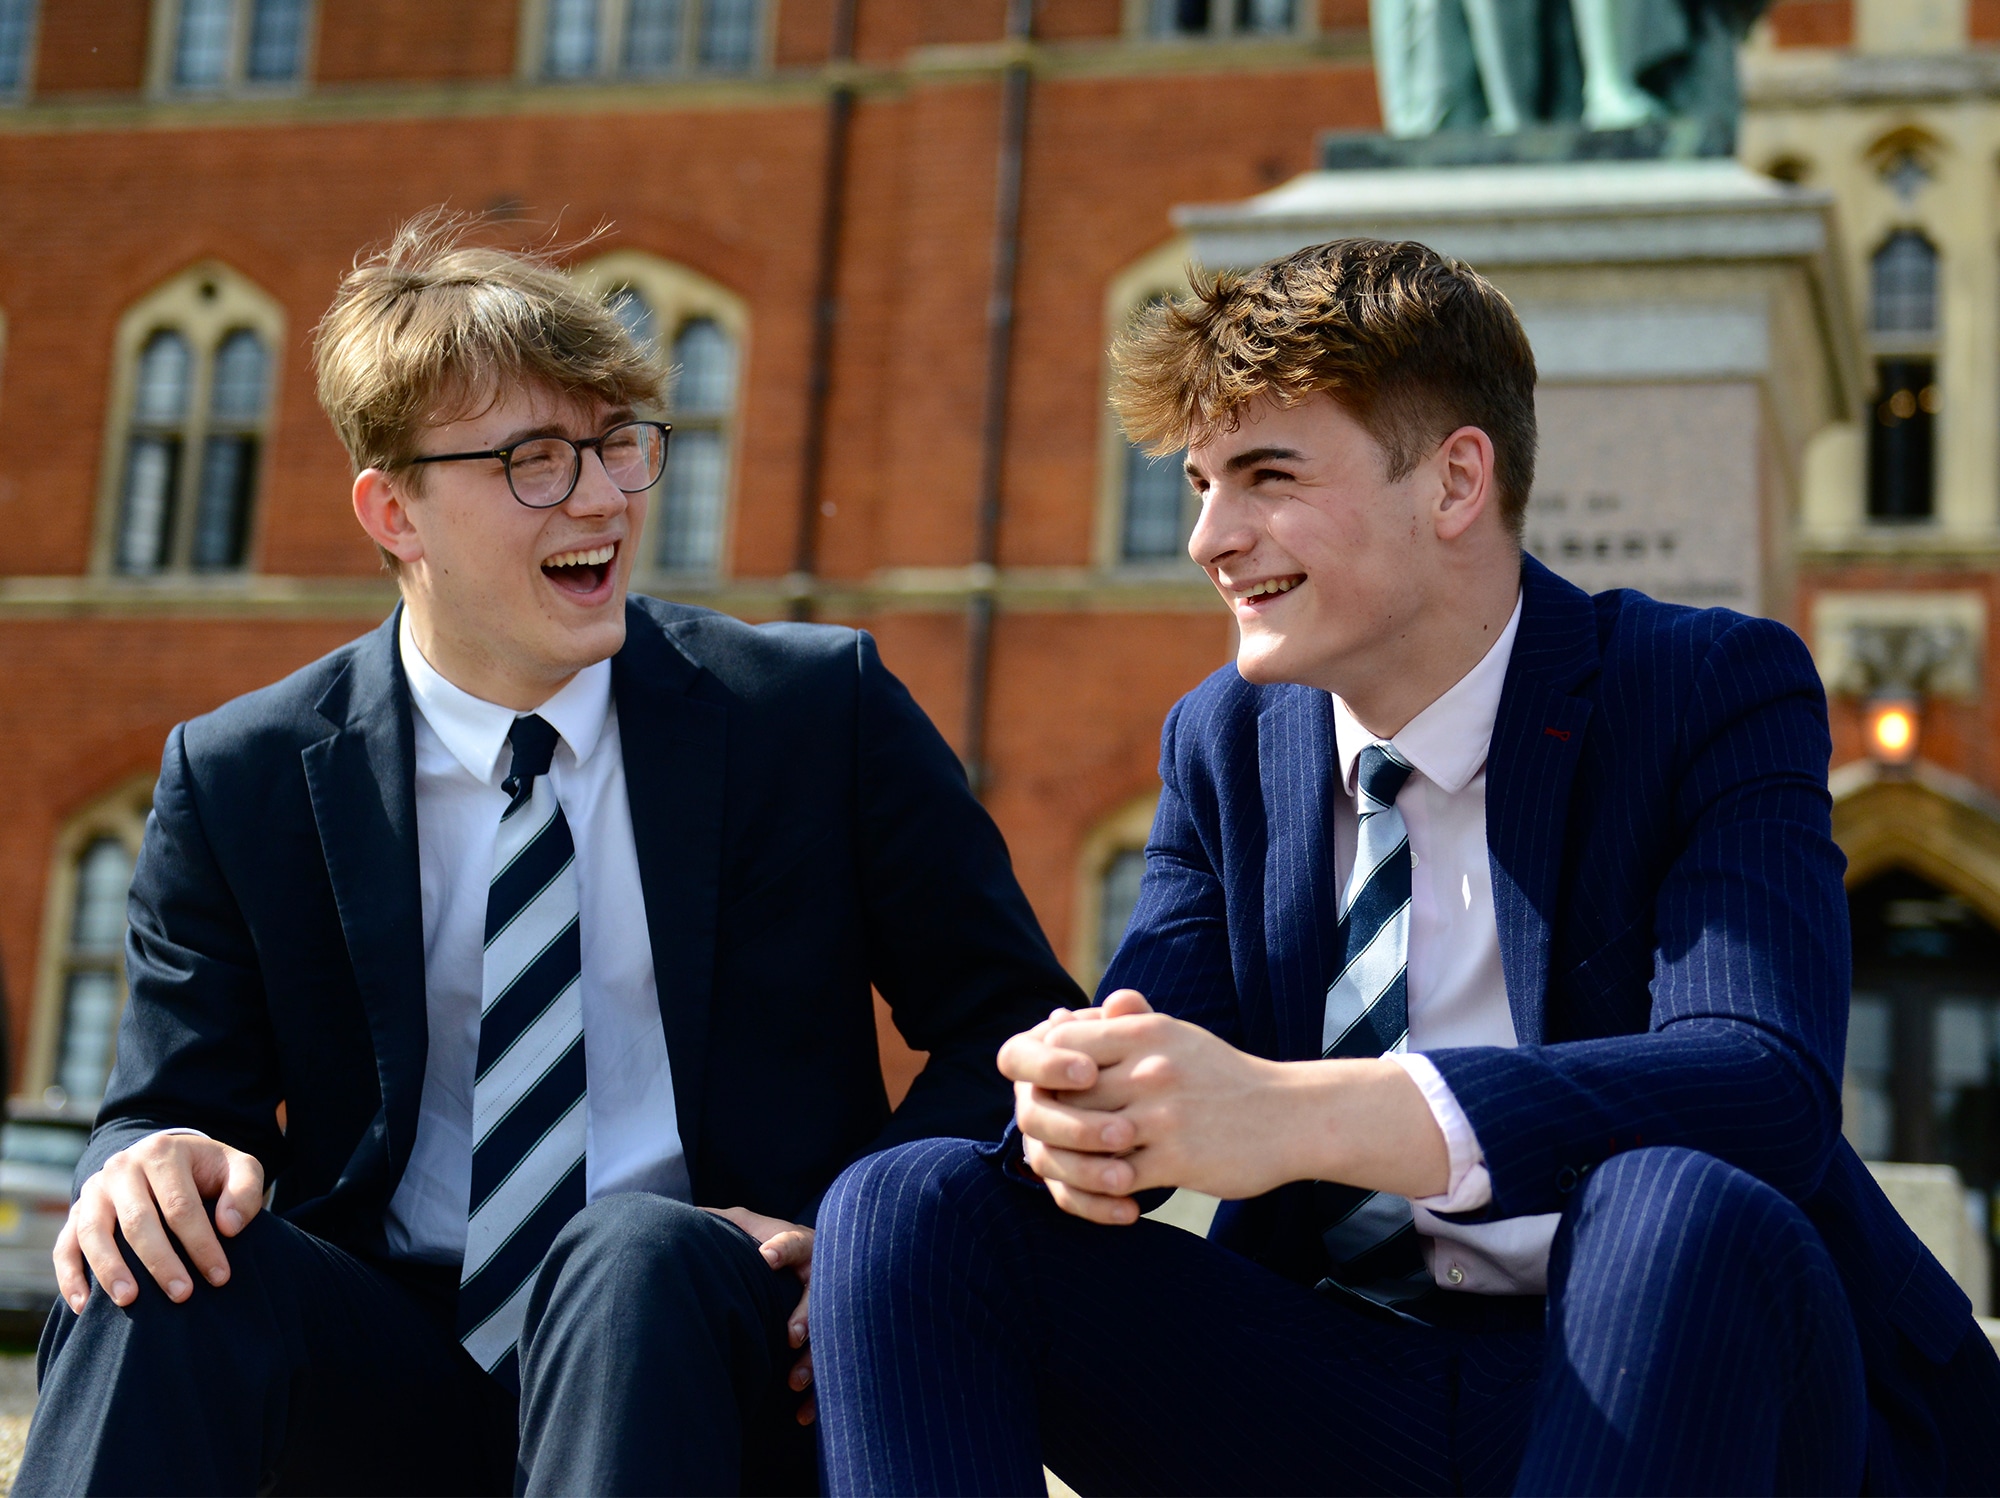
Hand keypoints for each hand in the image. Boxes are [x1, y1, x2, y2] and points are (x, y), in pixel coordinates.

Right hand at [56, 1133, 264, 1312]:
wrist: (167, 1159)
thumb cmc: (208, 1171)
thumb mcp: (239, 1168)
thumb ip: (245, 1190)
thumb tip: (228, 1227)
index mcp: (162, 1152)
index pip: (181, 1205)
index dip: (201, 1243)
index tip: (220, 1276)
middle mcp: (122, 1168)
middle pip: (138, 1221)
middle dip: (160, 1262)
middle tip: (182, 1295)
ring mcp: (94, 1191)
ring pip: (94, 1233)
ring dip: (110, 1270)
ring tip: (130, 1301)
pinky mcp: (76, 1213)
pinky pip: (64, 1246)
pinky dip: (70, 1276)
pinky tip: (84, 1306)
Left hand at [704, 1206, 816, 1424]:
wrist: (779, 1265)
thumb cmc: (752, 1242)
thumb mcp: (737, 1225)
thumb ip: (718, 1221)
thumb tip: (682, 1218)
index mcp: (798, 1244)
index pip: (794, 1242)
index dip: (783, 1249)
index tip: (764, 1259)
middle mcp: (817, 1275)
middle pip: (819, 1293)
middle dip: (806, 1315)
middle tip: (790, 1336)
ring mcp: (825, 1308)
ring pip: (827, 1333)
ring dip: (813, 1359)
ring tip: (793, 1381)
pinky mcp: (826, 1340)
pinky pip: (829, 1367)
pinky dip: (815, 1394)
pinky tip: (799, 1413)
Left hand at [1000, 991, 1448, 1223]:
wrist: (1291, 1117)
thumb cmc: (1226, 1077)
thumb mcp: (1180, 1036)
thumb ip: (1131, 1024)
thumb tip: (1087, 1011)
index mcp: (1145, 1034)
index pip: (1061, 1043)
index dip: (1039, 1066)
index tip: (1045, 1086)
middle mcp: (1149, 1070)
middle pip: (1064, 1093)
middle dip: (1046, 1115)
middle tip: (1042, 1132)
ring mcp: (1161, 1116)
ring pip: (1081, 1139)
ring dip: (1066, 1157)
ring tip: (1064, 1164)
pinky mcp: (1176, 1159)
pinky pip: (1115, 1179)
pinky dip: (1100, 1188)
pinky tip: (1105, 1190)